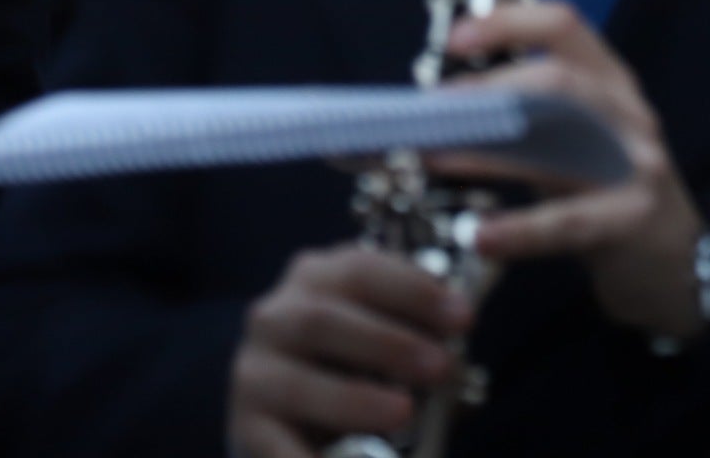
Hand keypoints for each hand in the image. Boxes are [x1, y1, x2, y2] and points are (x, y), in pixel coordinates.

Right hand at [226, 245, 469, 456]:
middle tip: (442, 367)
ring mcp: (255, 372)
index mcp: (317, 278)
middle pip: (325, 320)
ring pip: (298, 382)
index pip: (361, 269)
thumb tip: (460, 359)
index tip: (463, 318)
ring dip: (356, 398)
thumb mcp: (382, 336)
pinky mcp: (246, 427)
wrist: (285, 408)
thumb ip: (419, 336)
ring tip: (403, 412)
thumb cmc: (351, 363)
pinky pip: (276, 447)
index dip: (415, 291)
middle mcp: (276, 316)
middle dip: (390, 343)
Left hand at [442, 1, 707, 340]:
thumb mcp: (576, 142)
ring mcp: (637, 165)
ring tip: (434, 159)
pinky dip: (519, 229)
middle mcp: (627, 112)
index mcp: (609, 81)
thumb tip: (445, 107)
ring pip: (560, 142)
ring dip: (487, 150)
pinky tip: (481, 236)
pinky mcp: (632, 220)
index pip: (564, 25)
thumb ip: (528, 118)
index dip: (508, 22)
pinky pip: (567, 221)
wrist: (673, 265)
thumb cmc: (609, 194)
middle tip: (432, 114)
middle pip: (557, 80)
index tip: (456, 39)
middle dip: (488, 91)